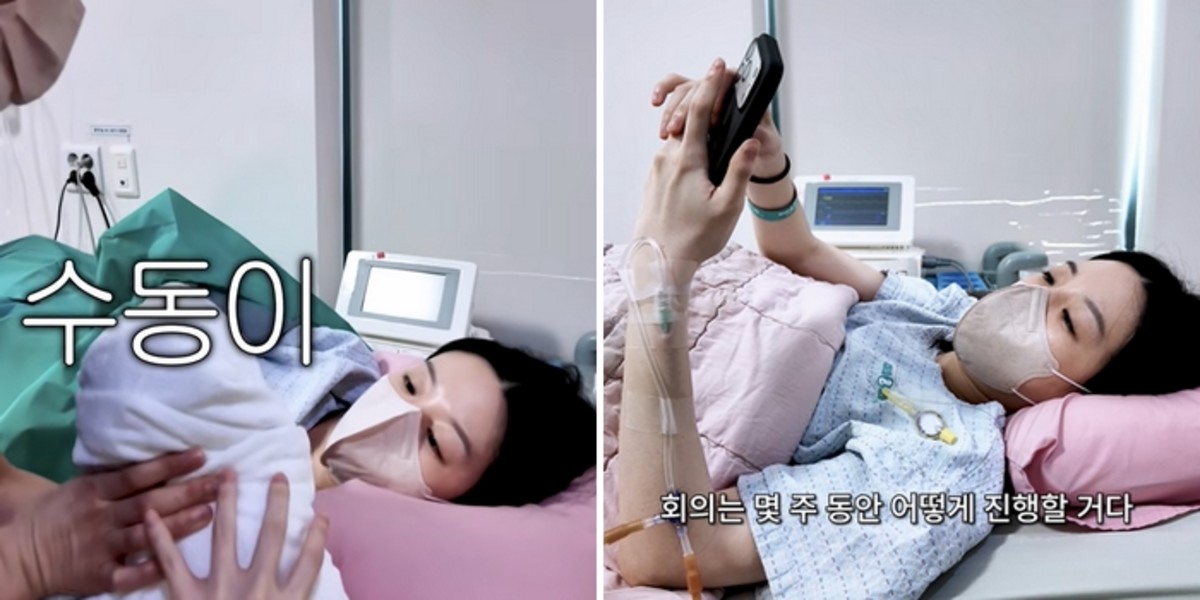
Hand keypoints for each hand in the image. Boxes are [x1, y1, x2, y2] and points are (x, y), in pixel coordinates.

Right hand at [9, 449, 218, 597]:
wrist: (24, 553)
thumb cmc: (62, 513)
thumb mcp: (82, 486)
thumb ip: (115, 476)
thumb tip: (156, 453)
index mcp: (96, 491)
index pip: (138, 475)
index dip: (170, 465)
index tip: (201, 455)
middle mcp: (100, 517)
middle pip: (149, 503)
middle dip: (187, 492)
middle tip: (220, 483)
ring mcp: (100, 547)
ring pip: (145, 535)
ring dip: (178, 525)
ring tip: (208, 514)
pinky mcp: (99, 575)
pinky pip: (129, 574)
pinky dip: (151, 568)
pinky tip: (177, 561)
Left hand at [146, 471, 328, 599]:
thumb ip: (298, 596)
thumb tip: (317, 588)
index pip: (309, 563)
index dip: (316, 538)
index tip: (320, 518)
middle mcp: (258, 590)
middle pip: (273, 538)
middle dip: (277, 505)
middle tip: (278, 477)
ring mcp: (220, 591)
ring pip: (227, 537)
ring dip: (228, 503)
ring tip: (228, 476)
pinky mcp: (186, 598)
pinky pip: (172, 563)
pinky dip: (160, 538)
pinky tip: (154, 513)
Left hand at [634, 58, 760, 264]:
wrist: (658, 261)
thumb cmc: (693, 239)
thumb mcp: (726, 207)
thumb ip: (739, 172)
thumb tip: (749, 142)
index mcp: (687, 161)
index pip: (698, 111)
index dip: (710, 85)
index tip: (718, 66)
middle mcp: (667, 159)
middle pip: (686, 120)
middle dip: (704, 105)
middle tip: (723, 97)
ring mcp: (657, 169)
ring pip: (678, 139)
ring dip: (695, 131)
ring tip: (715, 138)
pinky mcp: (653, 180)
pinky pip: (671, 155)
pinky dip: (686, 150)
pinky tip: (699, 166)